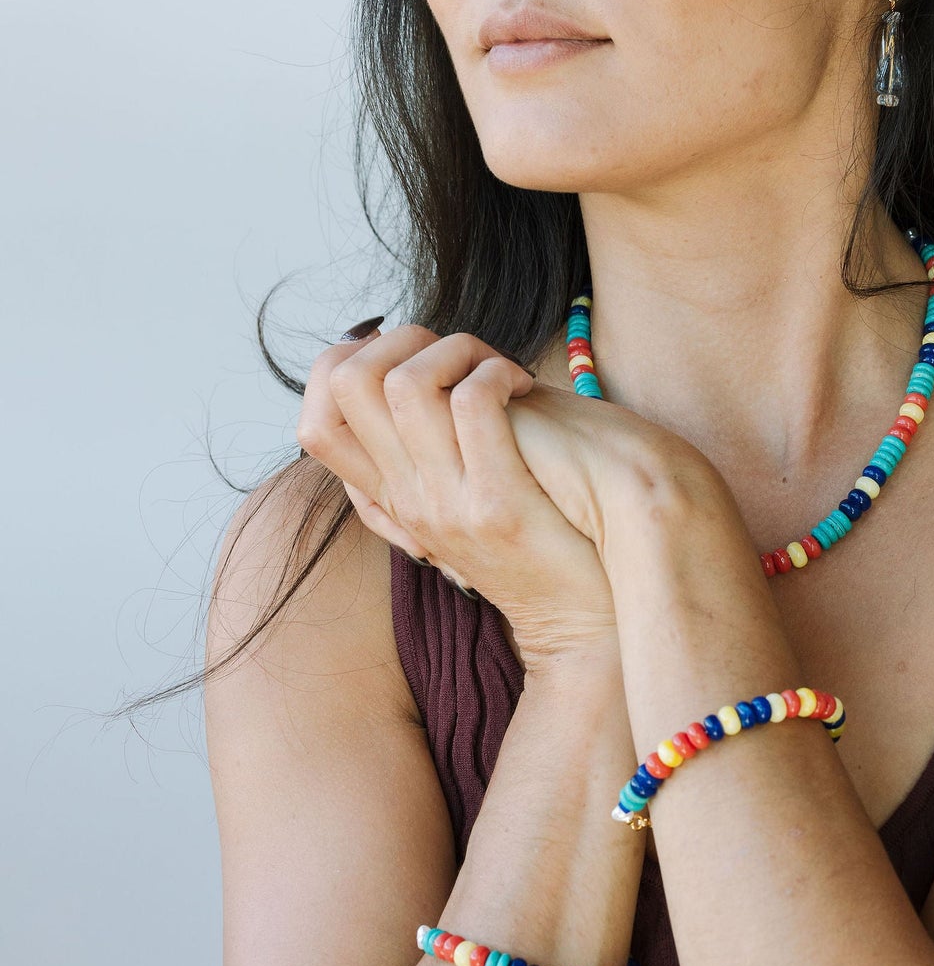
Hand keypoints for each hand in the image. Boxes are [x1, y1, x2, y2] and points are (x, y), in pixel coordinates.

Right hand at [296, 322, 625, 682]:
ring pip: (407, 384)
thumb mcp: (464, 504)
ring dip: (458, 350)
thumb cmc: (546, 542)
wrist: (585, 626)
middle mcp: (406, 501)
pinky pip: (474, 404)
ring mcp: (446, 505)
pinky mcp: (498, 505)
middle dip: (405, 339)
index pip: (315, 419)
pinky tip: (523, 387)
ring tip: (498, 370)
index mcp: (392, 499)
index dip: (344, 365)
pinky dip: (496, 373)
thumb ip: (429, 457)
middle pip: (348, 383)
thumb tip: (405, 385)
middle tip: (461, 355)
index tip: (412, 359)